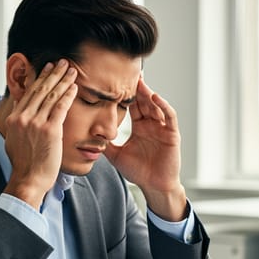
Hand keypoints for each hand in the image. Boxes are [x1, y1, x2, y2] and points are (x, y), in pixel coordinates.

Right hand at [2, 60, 77, 208]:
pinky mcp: (49, 130)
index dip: (40, 78)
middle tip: (62, 62)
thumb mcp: (14, 140)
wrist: (28, 180)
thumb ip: (18, 124)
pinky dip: (68, 95)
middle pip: (40, 89)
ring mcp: (35, 123)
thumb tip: (19, 111)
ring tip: (71, 70)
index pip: (29, 93)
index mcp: (14, 118)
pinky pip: (60, 107)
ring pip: (51, 95)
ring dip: (63, 80)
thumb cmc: (24, 165)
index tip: (47, 68)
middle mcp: (23, 117)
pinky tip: (74, 86)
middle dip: (53, 73)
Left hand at [104, 78, 186, 220]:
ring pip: (156, 105)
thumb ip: (104, 144)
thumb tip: (85, 137)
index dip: (125, 94)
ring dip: (148, 93)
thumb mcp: (116, 155)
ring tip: (140, 82)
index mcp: (139, 126)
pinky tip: (154, 97)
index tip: (115, 81)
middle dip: (137, 88)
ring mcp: (163, 128)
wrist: (154, 186)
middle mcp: (151, 124)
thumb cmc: (139, 171)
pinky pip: (169, 116)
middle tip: (128, 72)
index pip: (132, 105)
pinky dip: (163, 105)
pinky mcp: (172, 134)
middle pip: (144, 101)